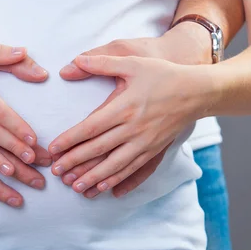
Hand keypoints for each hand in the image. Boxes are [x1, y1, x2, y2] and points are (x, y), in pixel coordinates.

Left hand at [49, 54, 209, 196]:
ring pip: (114, 165)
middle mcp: (133, 128)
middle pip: (98, 149)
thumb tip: (74, 61)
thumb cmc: (163, 74)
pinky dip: (117, 180)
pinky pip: (133, 170)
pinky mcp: (154, 150)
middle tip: (56, 171)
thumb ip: (102, 62)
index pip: (90, 128)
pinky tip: (104, 188)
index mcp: (124, 107)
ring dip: (93, 177)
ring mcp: (145, 142)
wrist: (198, 91)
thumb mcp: (132, 62)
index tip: (53, 149)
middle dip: (75, 162)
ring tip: (75, 187)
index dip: (70, 140)